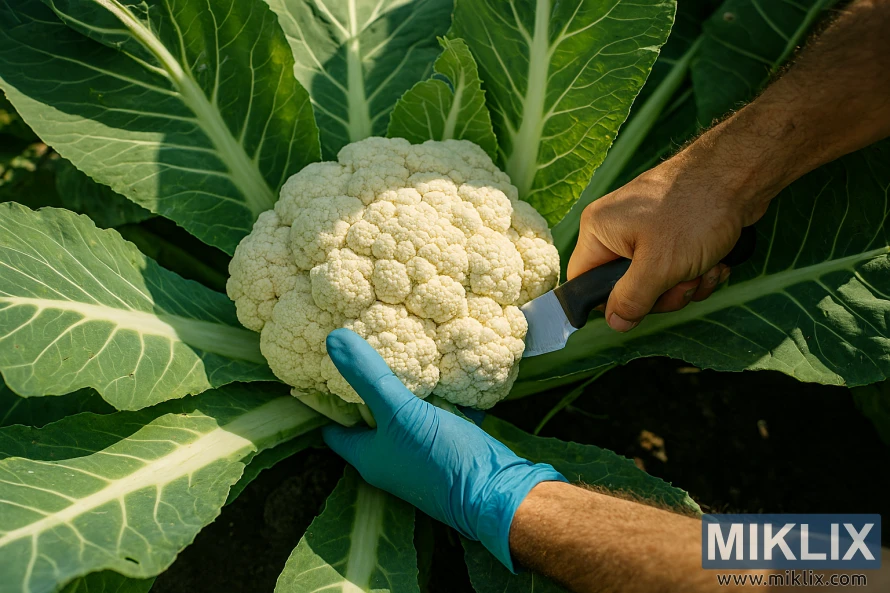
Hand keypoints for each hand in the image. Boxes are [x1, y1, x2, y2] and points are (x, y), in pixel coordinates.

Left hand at [322, 328, 565, 570]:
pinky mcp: (450, 445)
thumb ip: (368, 377)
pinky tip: (444, 367)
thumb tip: (333, 340)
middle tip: (368, 345)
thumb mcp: (400, 413)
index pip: (334, 427)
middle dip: (370, 385)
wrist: (497, 491)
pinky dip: (440, 394)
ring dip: (407, 387)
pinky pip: (438, 413)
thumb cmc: (439, 458)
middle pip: (372, 417)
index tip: (327, 363)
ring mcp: (422, 452)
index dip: (327, 397)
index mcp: (369, 456)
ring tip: (404, 348)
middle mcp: (391, 457)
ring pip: (407, 413)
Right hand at [567, 151, 770, 332]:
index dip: (607, 303)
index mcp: (599, 231)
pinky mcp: (673, 232)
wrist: (740, 175)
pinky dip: (697, 272)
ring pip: (655, 281)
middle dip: (661, 295)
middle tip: (683, 282)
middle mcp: (617, 230)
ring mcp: (645, 230)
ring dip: (685, 285)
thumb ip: (631, 300)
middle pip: (624, 287)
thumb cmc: (694, 211)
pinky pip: (675, 267)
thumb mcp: (658, 267)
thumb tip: (614, 322)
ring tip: (706, 269)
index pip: (583, 282)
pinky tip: (716, 264)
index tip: (637, 307)